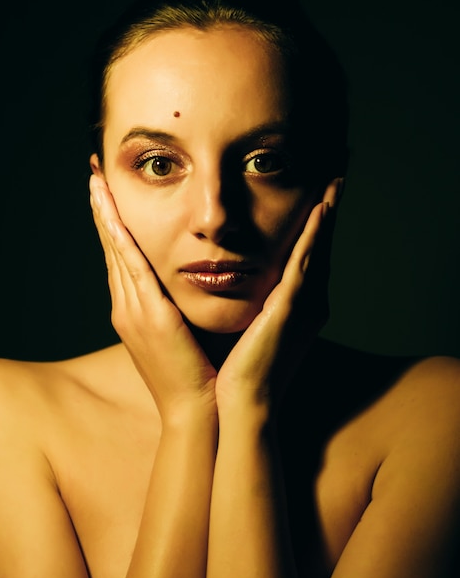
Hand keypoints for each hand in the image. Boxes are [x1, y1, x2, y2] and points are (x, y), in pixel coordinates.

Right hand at [89, 175, 217, 421]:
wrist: (197, 409)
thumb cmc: (197, 373)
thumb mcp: (182, 334)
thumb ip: (177, 307)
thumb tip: (185, 285)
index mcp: (135, 312)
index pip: (121, 260)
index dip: (113, 228)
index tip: (109, 198)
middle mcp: (127, 308)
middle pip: (112, 251)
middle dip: (103, 213)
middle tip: (94, 179)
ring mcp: (133, 312)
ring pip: (116, 253)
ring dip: (106, 217)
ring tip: (97, 185)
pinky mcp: (149, 316)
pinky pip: (131, 269)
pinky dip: (120, 240)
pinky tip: (113, 215)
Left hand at [215, 178, 342, 412]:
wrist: (241, 403)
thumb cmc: (240, 368)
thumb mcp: (250, 325)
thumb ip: (254, 300)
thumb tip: (239, 279)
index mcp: (295, 303)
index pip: (306, 253)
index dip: (317, 222)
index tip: (319, 191)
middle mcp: (306, 301)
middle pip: (319, 245)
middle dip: (329, 208)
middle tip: (337, 173)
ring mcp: (301, 305)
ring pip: (316, 248)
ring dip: (327, 213)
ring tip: (336, 179)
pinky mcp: (290, 310)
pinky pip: (303, 265)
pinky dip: (314, 237)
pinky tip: (320, 210)